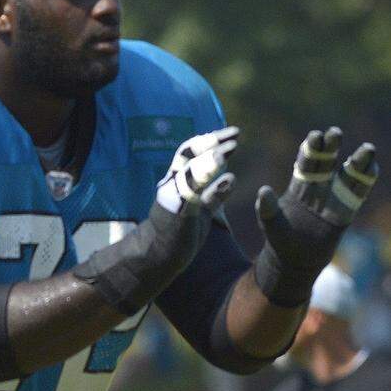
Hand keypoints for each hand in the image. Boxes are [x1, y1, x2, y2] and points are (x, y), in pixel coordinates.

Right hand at [73, 128, 237, 315]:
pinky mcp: (178, 214)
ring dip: (210, 160)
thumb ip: (213, 191)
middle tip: (236, 133)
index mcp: (176, 181)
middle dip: (211, 141)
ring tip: (229, 149)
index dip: (210, 140)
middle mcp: (171, 184)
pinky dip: (211, 186)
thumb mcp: (199, 207)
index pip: (191, 153)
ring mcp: (173, 198)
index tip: (232, 134)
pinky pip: (194, 196)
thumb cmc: (176, 232)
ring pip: (189, 172)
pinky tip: (229, 179)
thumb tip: (229, 174)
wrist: (154, 257)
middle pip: (188, 154)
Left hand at [254, 128, 377, 305]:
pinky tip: (372, 167)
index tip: (315, 135)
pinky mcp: (347, 210)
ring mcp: (335, 197)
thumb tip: (263, 191)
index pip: (306, 162)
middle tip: (335, 132)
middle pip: (327, 162)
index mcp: (299, 185)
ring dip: (357, 161)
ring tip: (367, 147)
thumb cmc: (280, 238)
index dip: (310, 149)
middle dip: (331, 147)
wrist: (296, 259)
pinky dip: (366, 180)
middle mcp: (319, 186)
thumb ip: (267, 208)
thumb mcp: (270, 223)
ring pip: (348, 175)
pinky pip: (358, 192)